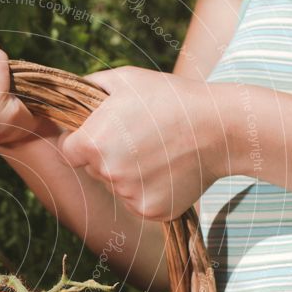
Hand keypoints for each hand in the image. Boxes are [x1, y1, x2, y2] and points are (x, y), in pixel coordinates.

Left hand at [59, 67, 227, 220]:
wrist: (221, 127)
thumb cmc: (171, 98)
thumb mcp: (126, 80)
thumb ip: (91, 86)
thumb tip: (70, 93)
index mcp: (93, 143)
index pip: (70, 152)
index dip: (82, 143)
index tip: (99, 136)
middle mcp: (106, 173)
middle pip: (94, 169)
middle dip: (108, 156)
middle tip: (140, 138)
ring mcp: (128, 195)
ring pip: (117, 186)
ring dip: (130, 174)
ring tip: (159, 152)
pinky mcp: (149, 211)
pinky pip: (138, 202)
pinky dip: (149, 190)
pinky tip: (168, 170)